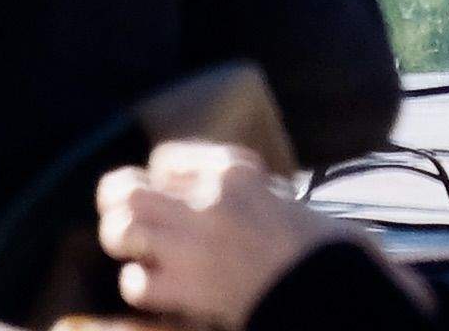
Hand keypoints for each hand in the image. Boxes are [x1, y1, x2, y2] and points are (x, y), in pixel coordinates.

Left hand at [102, 141, 337, 323]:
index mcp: (232, 171)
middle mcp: (206, 201)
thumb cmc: (318, 246)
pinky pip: (139, 282)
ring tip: (133, 248)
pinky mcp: (192, 288)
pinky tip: (155, 285)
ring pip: (123, 228)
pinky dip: (140, 284)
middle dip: (116, 200)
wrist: (333, 288)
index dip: (160, 178)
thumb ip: (237, 190)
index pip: (166, 160)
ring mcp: (195, 245)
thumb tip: (192, 191)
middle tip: (123, 212)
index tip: (167, 192)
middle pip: (127, 189)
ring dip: (121, 239)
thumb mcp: (278, 197)